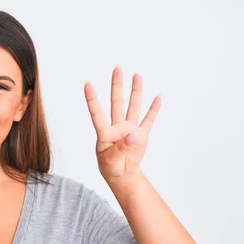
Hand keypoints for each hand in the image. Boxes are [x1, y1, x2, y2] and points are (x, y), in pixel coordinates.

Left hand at [84, 66, 160, 182]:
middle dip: (117, 85)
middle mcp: (117, 127)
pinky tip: (157, 98)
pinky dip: (153, 109)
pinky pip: (148, 120)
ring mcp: (130, 129)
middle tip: (117, 68)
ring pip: (133, 106)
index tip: (87, 84)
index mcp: (105, 133)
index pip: (97, 113)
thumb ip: (122, 147)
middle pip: (117, 102)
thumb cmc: (111, 167)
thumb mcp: (111, 160)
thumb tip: (135, 134)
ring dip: (135, 91)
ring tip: (137, 75)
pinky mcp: (142, 135)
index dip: (92, 99)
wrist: (122, 174)